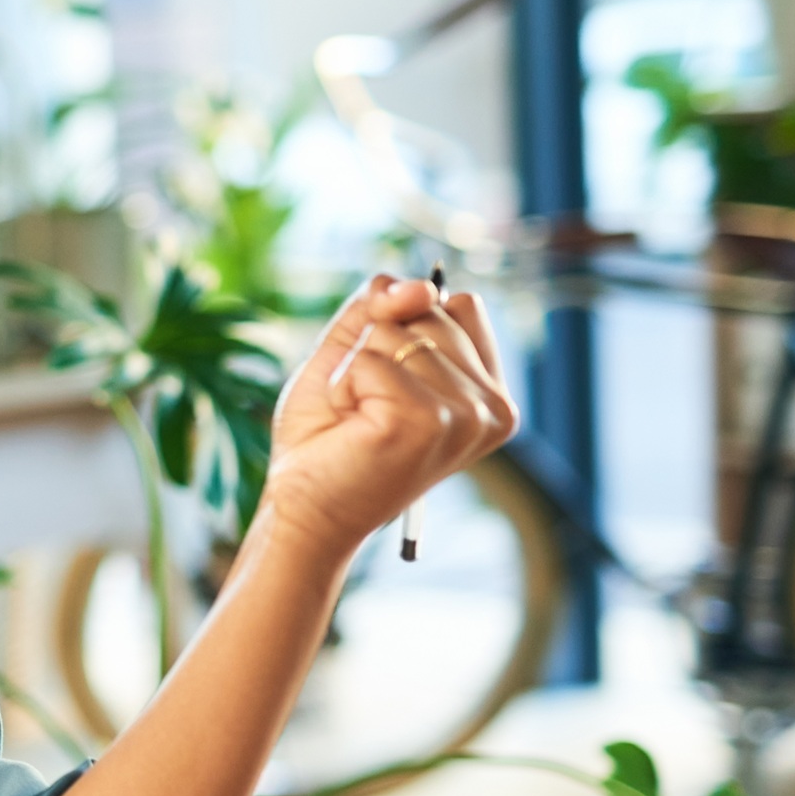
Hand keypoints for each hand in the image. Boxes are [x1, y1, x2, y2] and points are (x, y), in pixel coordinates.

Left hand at [256, 275, 517, 558]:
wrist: (303, 509)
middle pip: (430, 311)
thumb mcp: (356, 351)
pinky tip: (350, 426)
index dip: (405, 326)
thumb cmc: (330, 436)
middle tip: (366, 409)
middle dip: (376, 348)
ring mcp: (465, 416)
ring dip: (355, 370)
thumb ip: (386, 305)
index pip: (459, 303)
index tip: (389, 385)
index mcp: (491, 392)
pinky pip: (369, 359)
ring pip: (396, 332)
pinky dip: (342, 385)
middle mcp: (491, 407)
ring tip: (359, 420)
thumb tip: (419, 287)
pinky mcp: (425, 422)